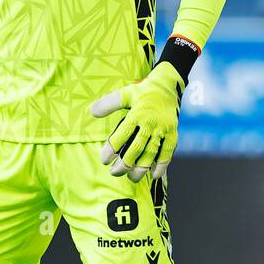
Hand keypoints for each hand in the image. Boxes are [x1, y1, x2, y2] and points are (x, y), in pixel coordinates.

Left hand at [89, 62, 183, 181]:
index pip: (121, 136)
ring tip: (131, 178)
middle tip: (114, 173)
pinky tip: (154, 175)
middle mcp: (150, 123)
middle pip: (136, 148)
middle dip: (124, 164)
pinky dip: (162, 165)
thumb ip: (108, 103)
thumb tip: (91, 112)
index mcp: (136, 114)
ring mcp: (162, 129)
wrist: (168, 85)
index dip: (111, 150)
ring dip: (141, 168)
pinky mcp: (172, 133)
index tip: (103, 160)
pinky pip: (168, 152)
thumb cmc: (143, 91)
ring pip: (151, 153)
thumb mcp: (124, 94)